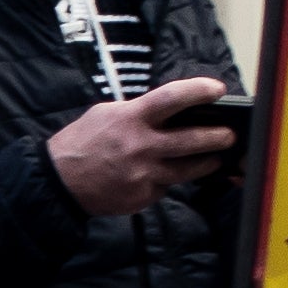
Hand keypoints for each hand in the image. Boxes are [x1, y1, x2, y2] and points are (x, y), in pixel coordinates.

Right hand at [47, 76, 233, 217]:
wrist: (59, 182)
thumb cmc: (82, 142)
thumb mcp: (106, 114)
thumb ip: (138, 111)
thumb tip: (170, 110)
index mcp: (131, 118)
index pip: (173, 98)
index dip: (200, 91)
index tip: (218, 90)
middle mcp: (141, 146)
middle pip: (193, 140)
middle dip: (218, 137)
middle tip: (229, 135)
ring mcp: (143, 175)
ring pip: (189, 170)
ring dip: (205, 163)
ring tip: (214, 158)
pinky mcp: (142, 197)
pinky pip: (165, 187)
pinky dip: (167, 180)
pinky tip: (163, 175)